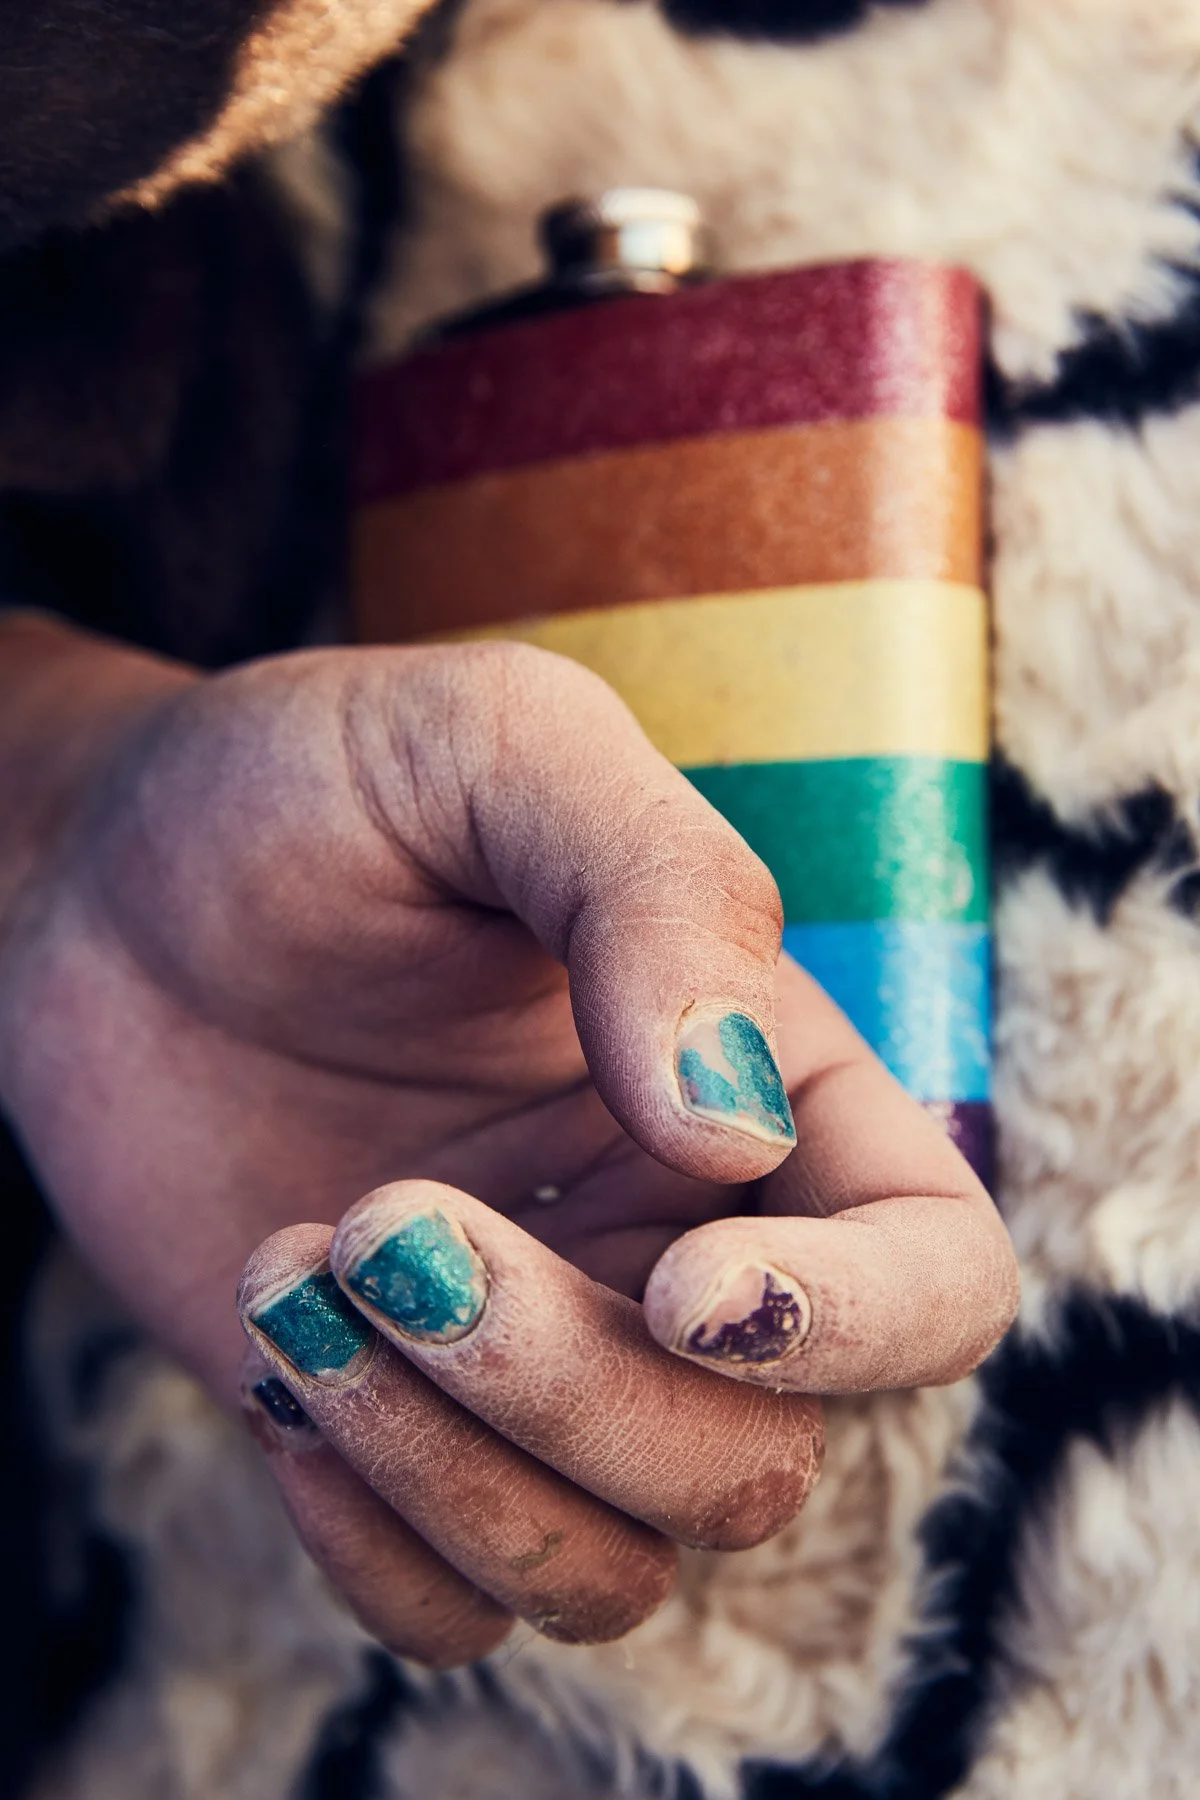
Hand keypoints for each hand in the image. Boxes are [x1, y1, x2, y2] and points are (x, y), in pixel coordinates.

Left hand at [0, 622, 1017, 1665]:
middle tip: (384, 1223)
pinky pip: (458, 1606)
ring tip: (296, 1279)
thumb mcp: (501, 748)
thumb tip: (735, 1129)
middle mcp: (681, 1246)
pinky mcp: (397, 1429)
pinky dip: (380, 1548)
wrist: (104, 874)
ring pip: (617, 1561)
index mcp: (769, 1091)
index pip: (937, 1279)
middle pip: (755, 1458)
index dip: (855, 1324)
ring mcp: (539, 1357)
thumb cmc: (318, 788)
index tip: (683, 1287)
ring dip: (457, 1466)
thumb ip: (658, 892)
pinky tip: (281, 1376)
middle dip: (573, 1385)